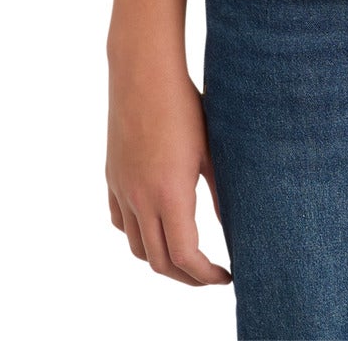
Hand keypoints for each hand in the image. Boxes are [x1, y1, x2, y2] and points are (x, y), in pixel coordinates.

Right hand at [106, 56, 231, 285]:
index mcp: (169, 194)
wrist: (143, 71)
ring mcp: (122, 189)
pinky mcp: (112, 176)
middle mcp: (140, 199)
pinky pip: (120, 221)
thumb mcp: (211, 150)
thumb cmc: (184, 105)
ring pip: (136, 247)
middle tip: (209, 274)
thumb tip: (236, 227)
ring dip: (161, 259)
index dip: (206, 276)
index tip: (226, 276)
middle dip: (186, 277)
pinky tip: (155, 225)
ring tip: (185, 255)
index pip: (185, 257)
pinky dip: (137, 235)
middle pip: (159, 262)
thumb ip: (221, 193)